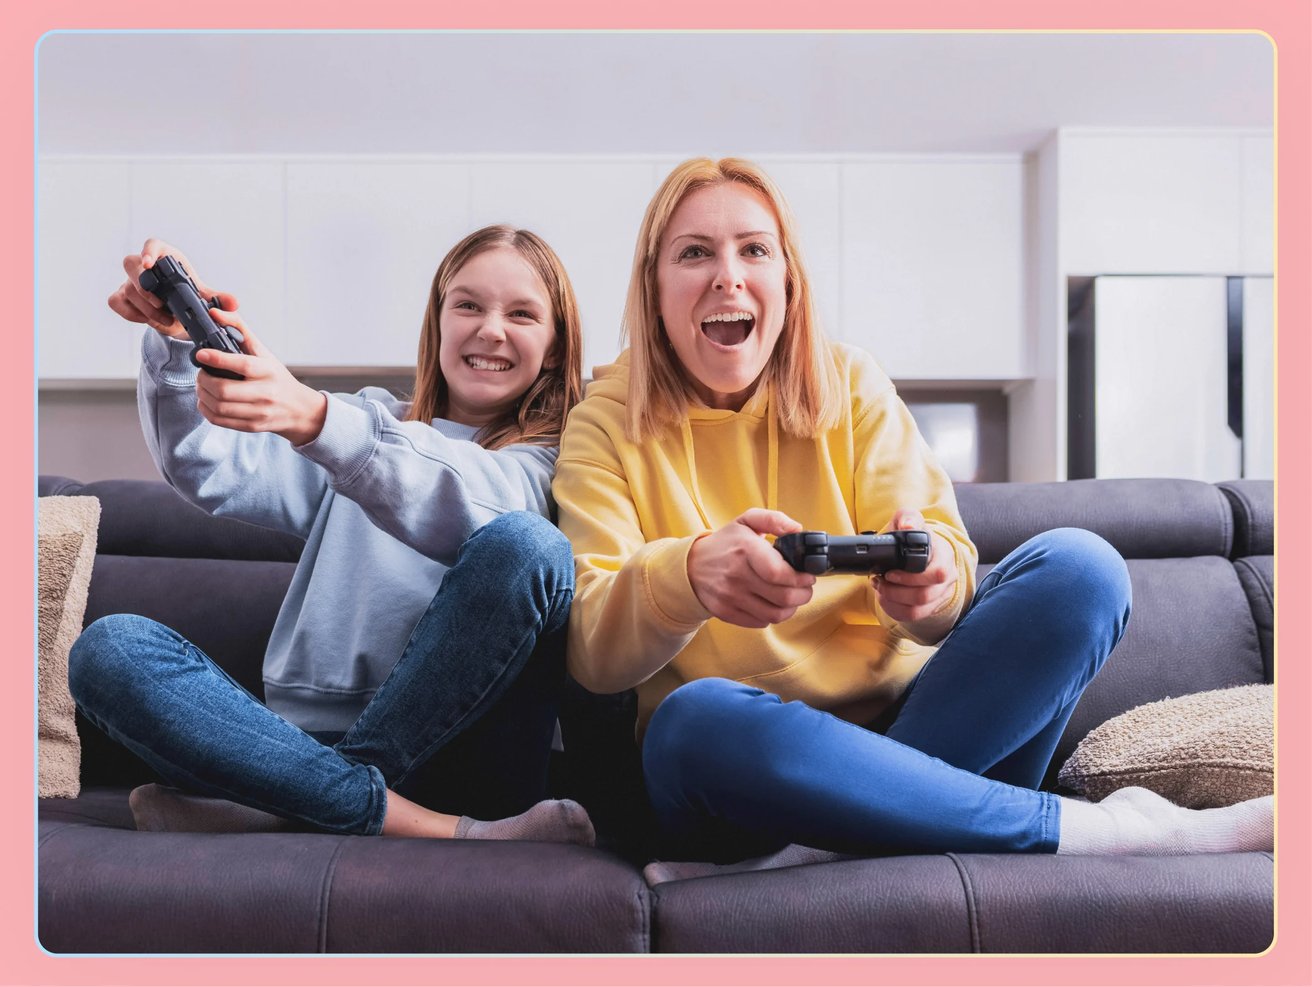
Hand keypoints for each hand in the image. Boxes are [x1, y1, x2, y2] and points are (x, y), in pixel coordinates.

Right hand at [107, 238, 239, 337]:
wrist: (177, 312)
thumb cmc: (188, 295)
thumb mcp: (203, 297)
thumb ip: (218, 298)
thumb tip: (234, 303)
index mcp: (166, 257)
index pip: (152, 244)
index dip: (148, 251)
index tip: (149, 264)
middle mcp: (143, 265)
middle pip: (131, 264)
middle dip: (144, 286)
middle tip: (162, 304)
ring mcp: (129, 281)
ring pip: (127, 288)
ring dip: (146, 308)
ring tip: (166, 319)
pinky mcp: (121, 296)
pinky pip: (116, 302)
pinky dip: (131, 314)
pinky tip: (148, 320)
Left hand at [193, 309, 327, 445]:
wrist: (299, 409)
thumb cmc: (277, 377)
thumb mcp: (264, 352)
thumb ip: (239, 329)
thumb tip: (215, 312)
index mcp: (268, 371)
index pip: (242, 365)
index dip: (218, 359)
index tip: (201, 354)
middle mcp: (265, 393)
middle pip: (224, 390)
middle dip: (203, 380)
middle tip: (201, 373)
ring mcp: (259, 412)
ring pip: (218, 407)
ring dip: (202, 395)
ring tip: (202, 386)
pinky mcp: (252, 426)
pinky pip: (220, 420)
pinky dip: (206, 409)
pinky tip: (206, 401)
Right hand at [687, 509, 816, 627]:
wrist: (691, 566)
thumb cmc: (725, 543)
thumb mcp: (746, 521)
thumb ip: (774, 519)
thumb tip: (797, 529)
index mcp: (745, 550)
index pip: (780, 573)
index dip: (801, 578)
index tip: (807, 575)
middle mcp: (736, 575)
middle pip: (783, 597)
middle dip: (803, 594)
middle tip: (805, 587)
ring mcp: (730, 596)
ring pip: (776, 614)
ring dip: (792, 608)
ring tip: (792, 597)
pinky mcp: (726, 612)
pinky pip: (761, 622)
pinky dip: (773, 616)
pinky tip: (773, 603)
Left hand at [871, 509, 956, 622]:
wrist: (920, 550)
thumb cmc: (914, 537)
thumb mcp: (910, 520)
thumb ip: (908, 518)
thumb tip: (908, 526)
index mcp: (944, 556)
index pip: (937, 574)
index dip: (910, 577)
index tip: (889, 572)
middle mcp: (947, 577)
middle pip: (924, 596)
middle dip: (895, 591)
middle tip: (879, 581)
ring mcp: (940, 594)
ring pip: (917, 609)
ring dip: (893, 600)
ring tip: (880, 588)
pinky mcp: (931, 606)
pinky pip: (913, 616)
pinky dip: (894, 609)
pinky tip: (884, 598)